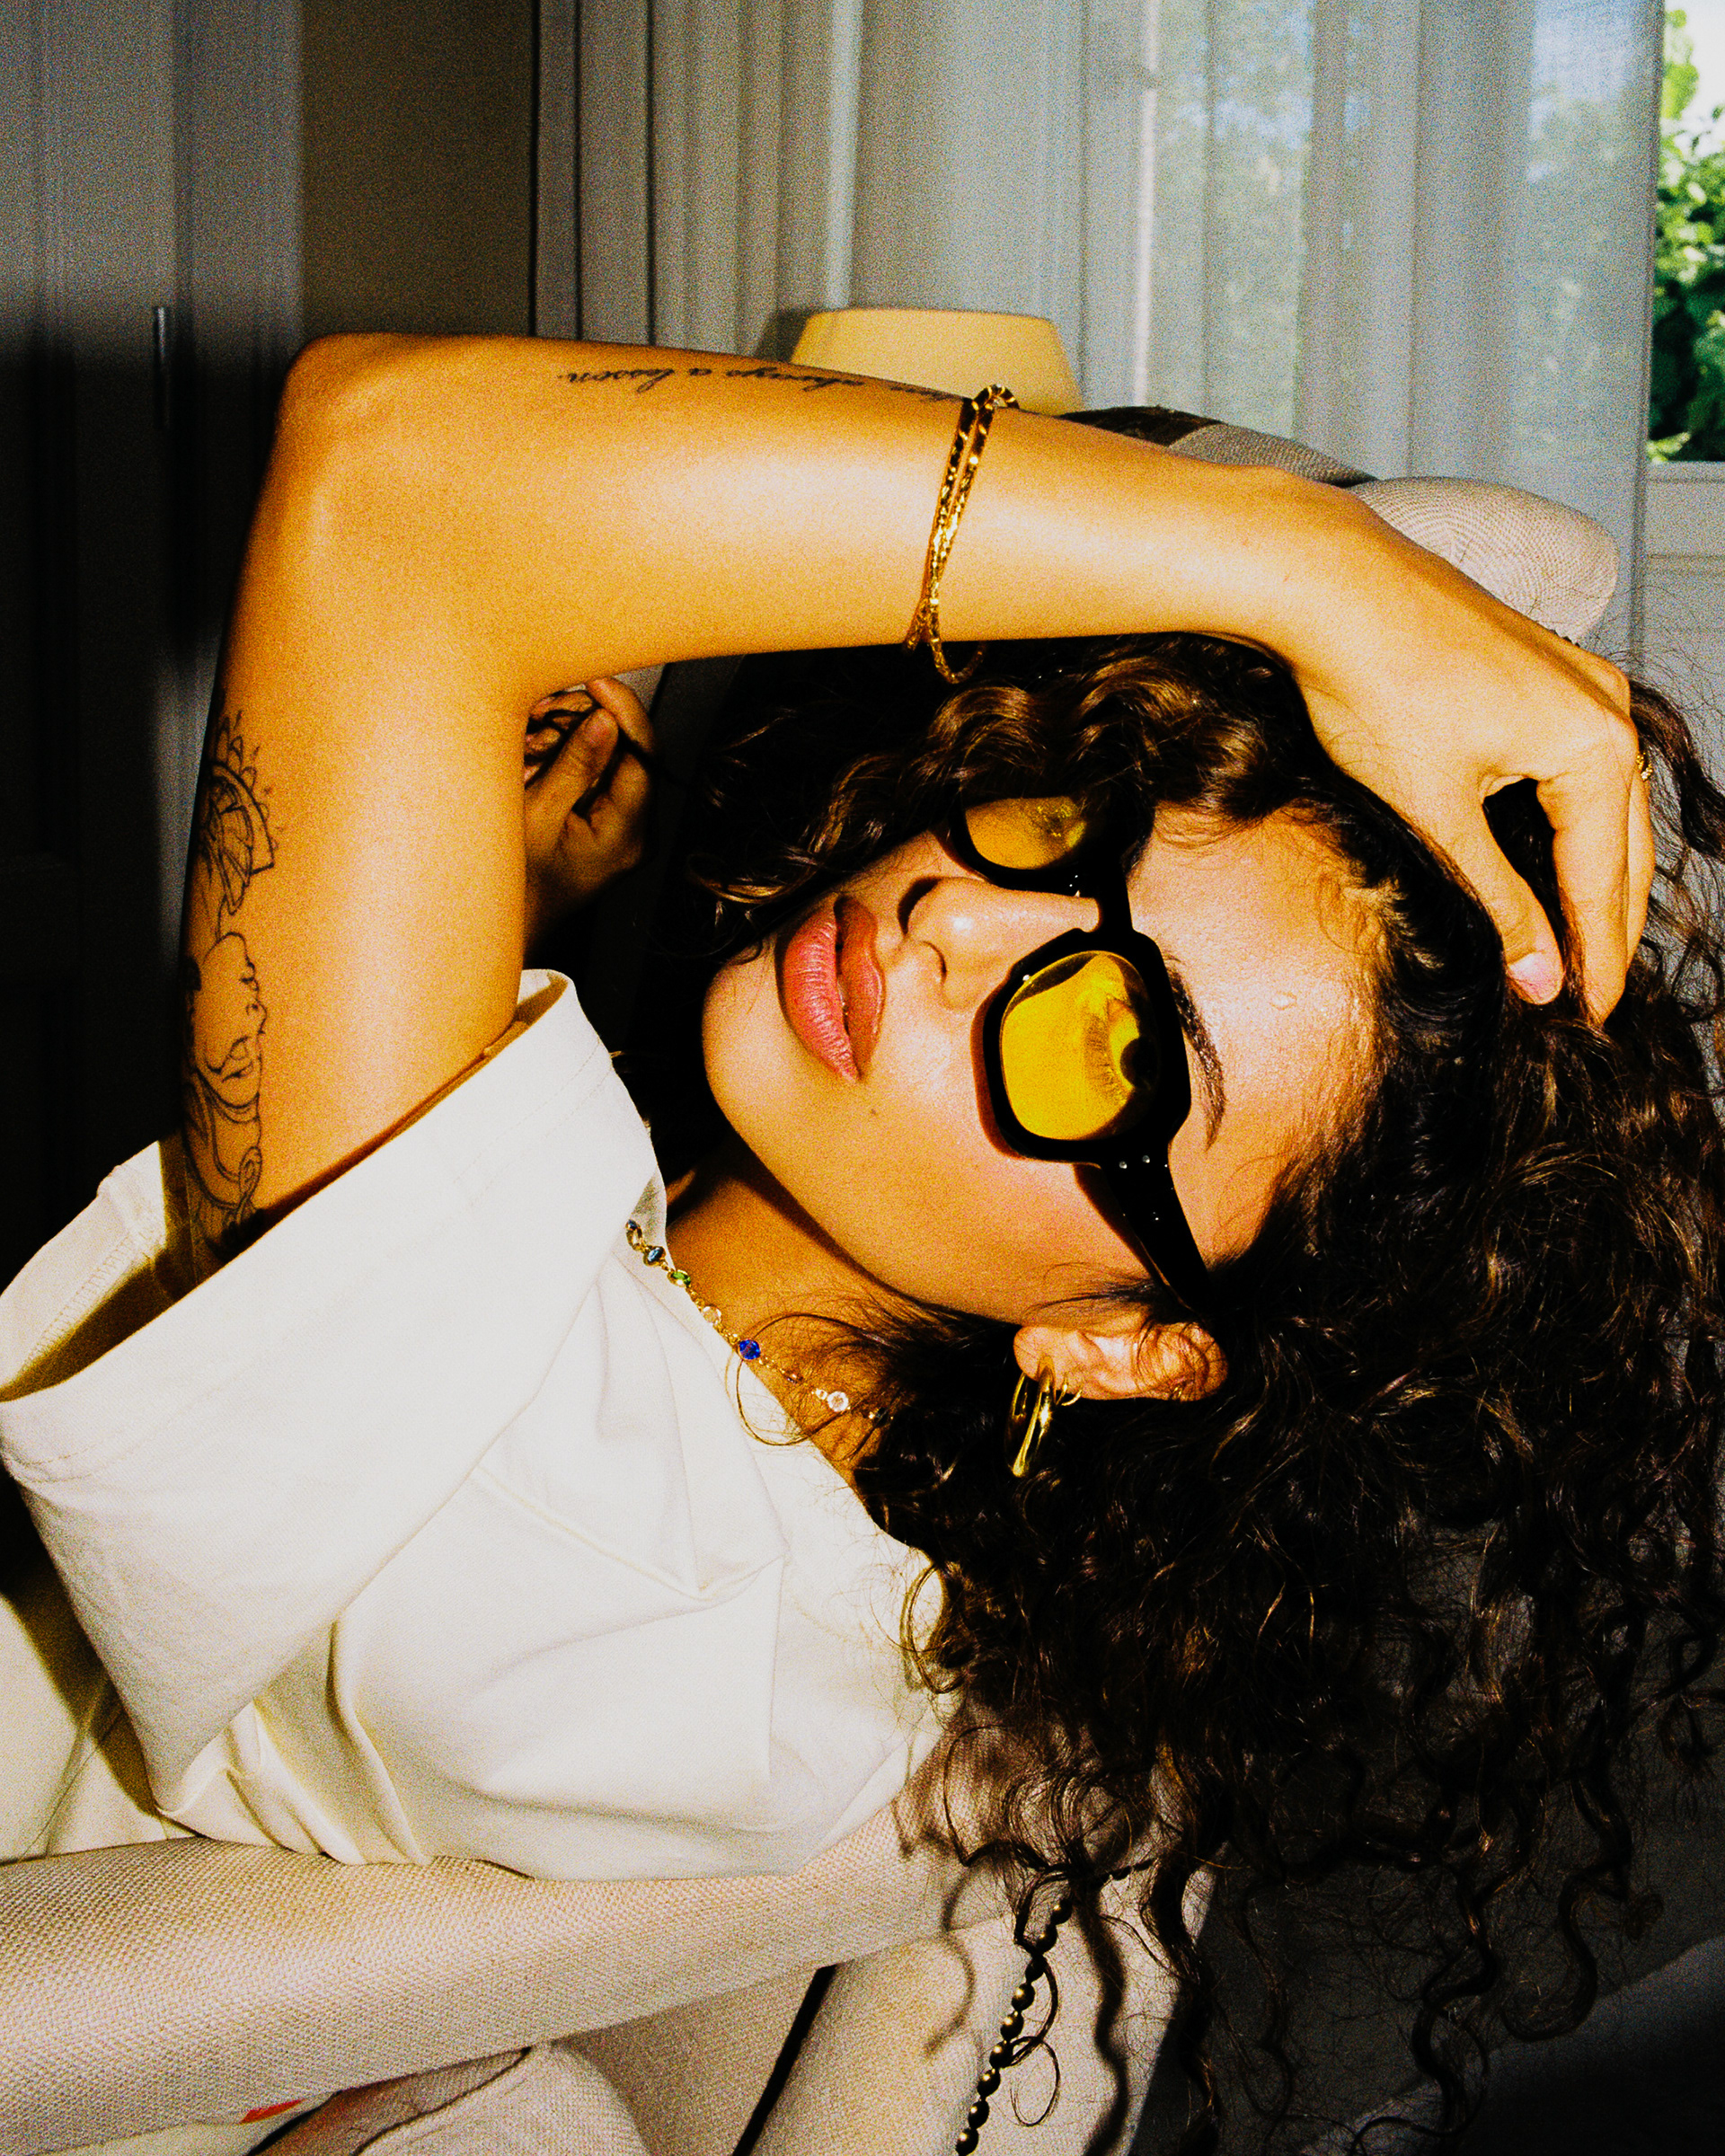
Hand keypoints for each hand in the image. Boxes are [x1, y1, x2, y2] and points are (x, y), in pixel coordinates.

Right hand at [523, 677, 655, 948]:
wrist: (509, 922)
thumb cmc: (517, 883)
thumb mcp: (537, 816)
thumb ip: (574, 766)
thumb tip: (605, 720)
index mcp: (628, 834)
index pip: (644, 757)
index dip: (623, 711)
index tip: (596, 682)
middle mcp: (637, 830)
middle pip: (632, 750)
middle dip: (590, 721)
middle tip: (547, 712)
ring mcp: (625, 824)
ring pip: (613, 753)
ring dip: (574, 734)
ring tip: (533, 742)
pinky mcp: (608, 816)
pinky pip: (598, 769)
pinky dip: (569, 752)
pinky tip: (538, 754)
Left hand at [1287, 510, 1649, 1020]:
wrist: (1335, 586)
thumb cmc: (1378, 688)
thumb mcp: (1437, 815)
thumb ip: (1498, 902)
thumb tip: (1541, 979)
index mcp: (1594, 747)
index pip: (1604, 880)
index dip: (1596, 956)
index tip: (1590, 1014)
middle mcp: (1606, 708)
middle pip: (1622, 843)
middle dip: (1608, 921)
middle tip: (1594, 992)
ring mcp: (1580, 680)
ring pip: (1606, 801)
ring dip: (1596, 871)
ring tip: (1583, 937)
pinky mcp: (1544, 668)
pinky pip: (1579, 762)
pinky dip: (1574, 818)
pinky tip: (1555, 853)